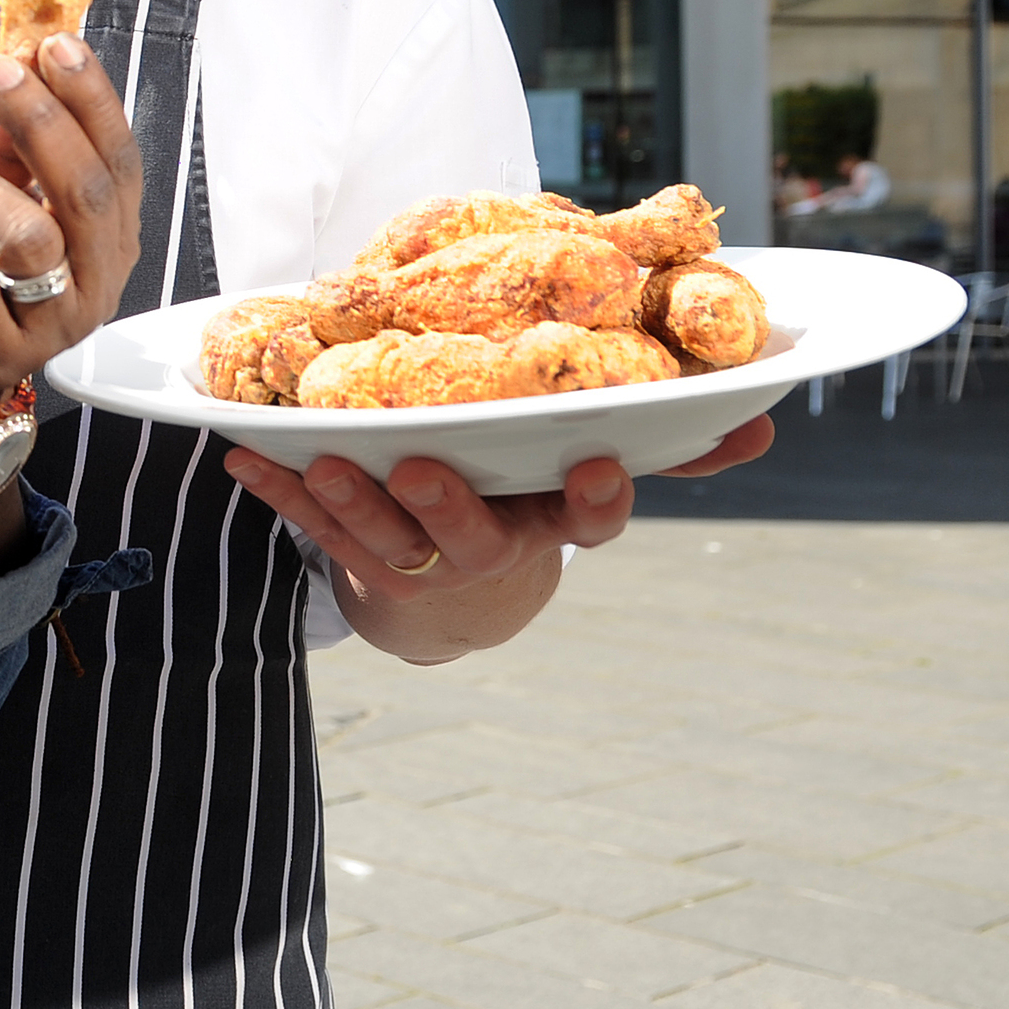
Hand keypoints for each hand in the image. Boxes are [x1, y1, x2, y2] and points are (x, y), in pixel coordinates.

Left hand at [0, 34, 141, 450]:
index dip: (91, 99)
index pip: (118, 159)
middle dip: (42, 121)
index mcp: (107, 236)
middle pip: (87, 193)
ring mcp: (50, 327)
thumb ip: (9, 140)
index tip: (54, 43)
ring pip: (33, 240)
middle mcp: (95, 282)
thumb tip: (22, 60)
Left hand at [221, 413, 776, 653]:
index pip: (591, 519)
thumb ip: (673, 444)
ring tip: (323, 461)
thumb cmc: (533, 499)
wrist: (455, 596)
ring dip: (350, 501)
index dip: (597, 499)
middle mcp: (491, 549)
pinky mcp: (358, 562)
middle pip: (472, 535)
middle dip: (448, 504)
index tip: (598, 461)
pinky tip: (239, 454)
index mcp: (554, 519)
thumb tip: (769, 412)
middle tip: (423, 467)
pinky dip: (276, 492)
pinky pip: (312, 529)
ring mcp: (421, 563)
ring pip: (384, 540)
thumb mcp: (593, 475)